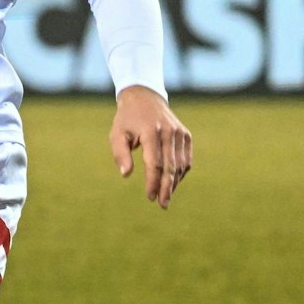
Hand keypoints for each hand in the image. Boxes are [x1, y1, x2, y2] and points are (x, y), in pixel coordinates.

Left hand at [108, 85, 192, 208]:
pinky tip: (172, 183)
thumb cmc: (127, 120)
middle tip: (162, 205)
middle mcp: (169, 132)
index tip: (149, 197)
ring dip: (174, 183)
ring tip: (166, 197)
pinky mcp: (186, 135)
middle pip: (170, 167)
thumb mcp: (117, 134)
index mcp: (151, 132)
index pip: (155, 163)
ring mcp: (180, 133)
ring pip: (180, 165)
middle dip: (166, 188)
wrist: (144, 98)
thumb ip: (120, 154)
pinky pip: (186, 159)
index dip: (153, 182)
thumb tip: (126, 175)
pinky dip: (180, 172)